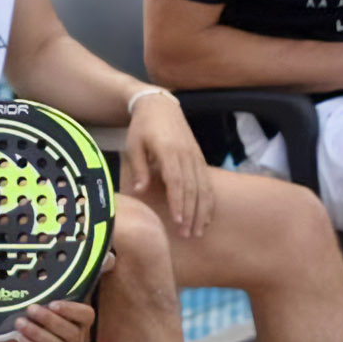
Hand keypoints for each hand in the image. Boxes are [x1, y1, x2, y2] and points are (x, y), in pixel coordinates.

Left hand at [14, 301, 95, 341]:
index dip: (72, 310)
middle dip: (49, 320)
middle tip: (31, 309)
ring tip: (20, 323)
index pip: (87, 316)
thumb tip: (34, 293)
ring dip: (37, 333)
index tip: (53, 304)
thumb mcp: (41, 311)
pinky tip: (22, 339)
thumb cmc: (36, 324)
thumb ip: (44, 303)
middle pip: (72, 333)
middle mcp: (75, 341)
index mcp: (78, 323)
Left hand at [120, 90, 215, 237]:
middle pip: (192, 188)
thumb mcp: (134, 144)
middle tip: (187, 235)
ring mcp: (195, 156)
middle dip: (191, 213)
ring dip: (202, 211)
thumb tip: (140, 191)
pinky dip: (208, 201)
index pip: (176, 180)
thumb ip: (139, 168)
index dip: (178, 202)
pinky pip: (207, 182)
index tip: (178, 220)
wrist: (160, 106)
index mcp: (168, 150)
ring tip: (198, 232)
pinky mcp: (199, 158)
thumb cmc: (142, 127)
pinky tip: (207, 217)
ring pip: (203, 187)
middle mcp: (186, 154)